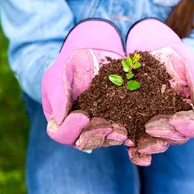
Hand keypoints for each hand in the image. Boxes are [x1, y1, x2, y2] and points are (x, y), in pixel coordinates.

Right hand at [41, 19, 128, 150]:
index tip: (83, 116)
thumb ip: (58, 94)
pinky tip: (134, 135)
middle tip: (108, 127)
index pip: (61, 134)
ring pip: (104, 140)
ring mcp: (97, 126)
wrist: (94, 51)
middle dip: (96, 136)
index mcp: (59, 120)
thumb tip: (59, 119)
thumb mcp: (58, 73)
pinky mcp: (115, 120)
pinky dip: (128, 135)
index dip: (71, 129)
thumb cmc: (70, 62)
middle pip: (84, 142)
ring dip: (113, 138)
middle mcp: (78, 128)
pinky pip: (120, 132)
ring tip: (123, 132)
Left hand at [125, 18, 193, 165]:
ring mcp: (159, 122)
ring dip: (150, 145)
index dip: (187, 127)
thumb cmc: (173, 53)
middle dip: (165, 135)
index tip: (174, 119)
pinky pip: (139, 139)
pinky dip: (135, 148)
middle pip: (178, 137)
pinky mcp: (138, 122)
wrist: (148, 47)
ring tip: (137, 142)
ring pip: (159, 142)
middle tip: (150, 127)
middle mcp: (178, 119)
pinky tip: (129, 147)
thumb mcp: (191, 62)